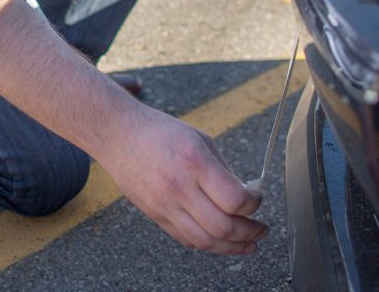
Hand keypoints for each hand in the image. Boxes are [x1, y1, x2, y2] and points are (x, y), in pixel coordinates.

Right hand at [101, 108, 267, 253]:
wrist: (118, 135)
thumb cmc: (159, 131)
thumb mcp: (200, 139)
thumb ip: (222, 170)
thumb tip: (244, 196)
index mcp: (194, 162)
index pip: (235, 200)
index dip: (254, 205)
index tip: (257, 199)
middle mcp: (179, 187)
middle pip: (223, 227)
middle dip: (249, 233)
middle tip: (260, 229)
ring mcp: (164, 204)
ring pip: (205, 241)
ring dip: (232, 247)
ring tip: (248, 244)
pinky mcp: (155, 214)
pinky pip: (186, 239)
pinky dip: (207, 243)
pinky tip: (219, 240)